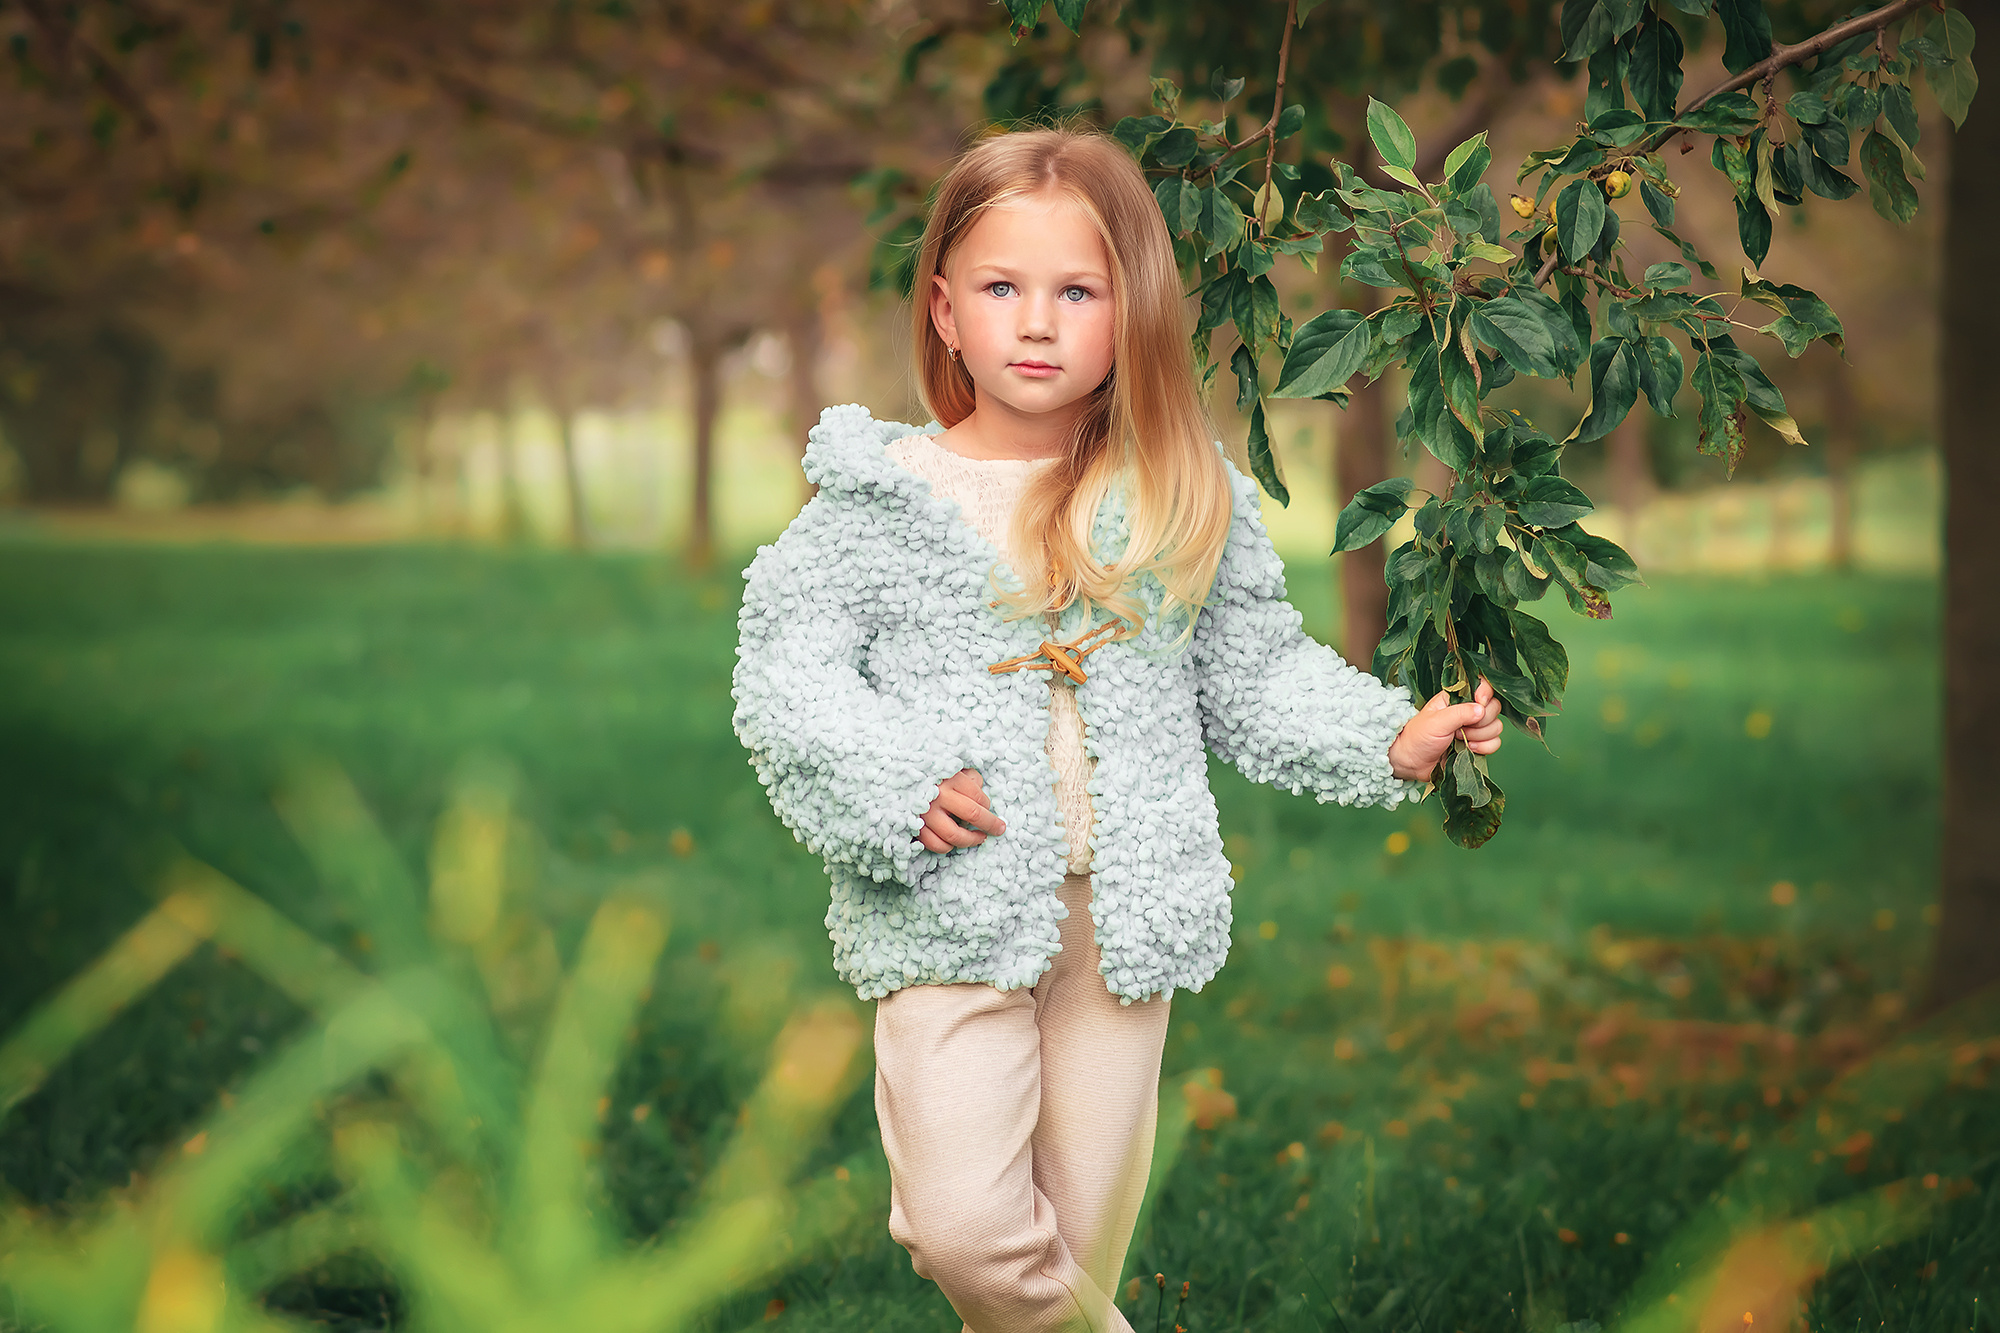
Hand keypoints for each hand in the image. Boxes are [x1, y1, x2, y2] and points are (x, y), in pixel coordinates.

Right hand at [916, 767, 1006, 852]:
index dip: (988, 805)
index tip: (987, 807)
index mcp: (949, 777)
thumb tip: (980, 790)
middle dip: (990, 824)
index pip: (978, 796)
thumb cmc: (925, 770)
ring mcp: (925, 813)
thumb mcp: (948, 765)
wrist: (891, 775)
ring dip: (971, 840)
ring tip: (979, 838)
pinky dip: (947, 846)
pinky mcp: (914, 826)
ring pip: (954, 835)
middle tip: (999, 829)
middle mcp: (938, 795)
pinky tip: (954, 841)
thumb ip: (966, 775)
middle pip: (972, 815)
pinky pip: (935, 844)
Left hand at [1386, 678, 1503, 782]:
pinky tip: (1468, 749)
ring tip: (1460, 739)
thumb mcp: (1436, 721)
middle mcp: (1469, 711)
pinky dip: (1484, 748)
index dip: (1485, 694)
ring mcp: (1475, 728)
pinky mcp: (1478, 744)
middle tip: (1461, 728)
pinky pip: (1495, 743)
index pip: (1483, 686)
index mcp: (1458, 698)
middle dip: (1481, 721)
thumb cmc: (1418, 736)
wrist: (1413, 762)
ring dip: (1480, 736)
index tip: (1479, 703)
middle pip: (1494, 708)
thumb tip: (1481, 709)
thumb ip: (1459, 713)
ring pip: (1496, 727)